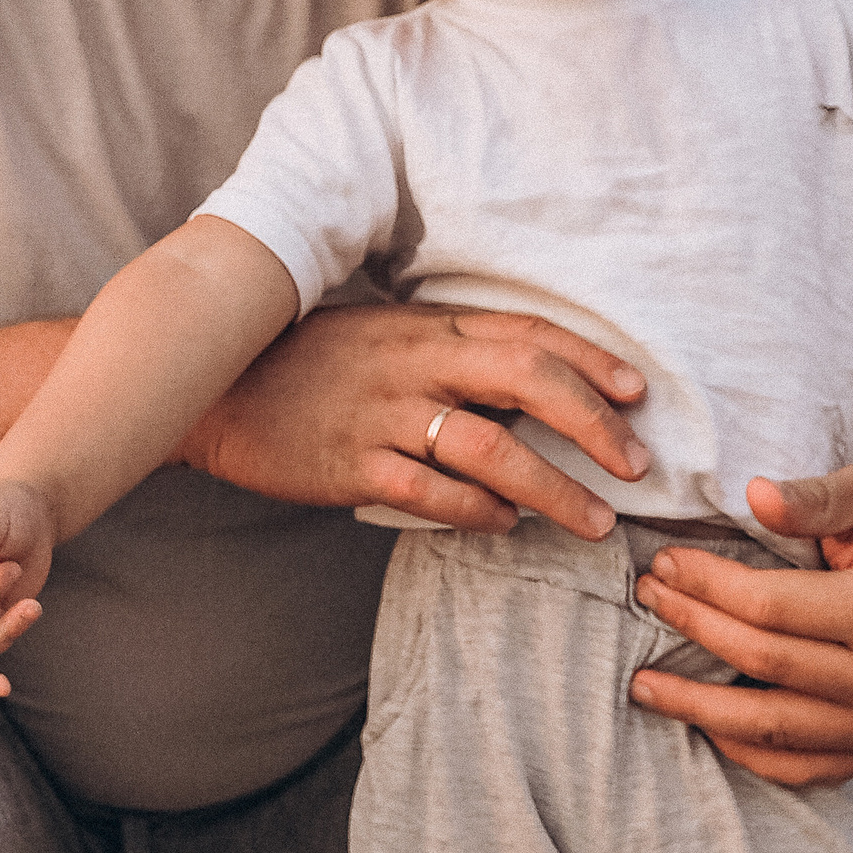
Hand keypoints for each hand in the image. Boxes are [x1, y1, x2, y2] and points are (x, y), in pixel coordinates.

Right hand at [178, 299, 651, 537]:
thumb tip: (528, 382)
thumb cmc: (308, 363)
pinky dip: (480, 513)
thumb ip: (448, 350)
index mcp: (427, 326)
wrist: (214, 388)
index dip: (591, 361)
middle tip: (636, 464)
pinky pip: (433, 493)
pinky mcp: (353, 466)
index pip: (528, 334)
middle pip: (528, 381)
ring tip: (594, 520)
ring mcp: (384, 415)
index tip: (637, 392)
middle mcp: (414, 363)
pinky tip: (507, 526)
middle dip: (595, 424)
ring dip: (553, 488)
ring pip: (492, 449)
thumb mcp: (382, 335)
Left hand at [628, 466, 852, 789]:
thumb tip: (754, 496)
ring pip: (771, 728)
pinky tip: (702, 724)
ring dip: (697, 709)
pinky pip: (800, 767)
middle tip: (647, 599)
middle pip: (763, 663)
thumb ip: (819, 496)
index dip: (708, 586)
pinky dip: (744, 751)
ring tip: (642, 684)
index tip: (664, 564)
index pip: (772, 607)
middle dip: (693, 629)